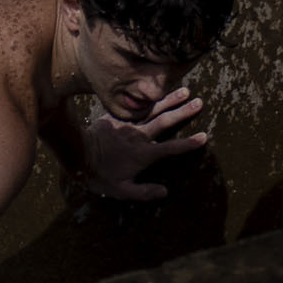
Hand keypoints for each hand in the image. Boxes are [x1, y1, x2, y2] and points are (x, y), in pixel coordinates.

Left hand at [79, 86, 207, 201]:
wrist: (78, 154)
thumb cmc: (100, 175)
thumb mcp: (121, 190)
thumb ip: (143, 192)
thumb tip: (165, 192)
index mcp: (143, 154)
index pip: (171, 149)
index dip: (188, 144)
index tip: (204, 137)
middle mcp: (140, 136)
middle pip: (166, 122)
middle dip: (184, 112)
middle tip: (199, 102)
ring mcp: (129, 124)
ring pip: (153, 109)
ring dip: (170, 99)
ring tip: (185, 90)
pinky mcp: (118, 117)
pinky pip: (135, 106)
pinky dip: (147, 98)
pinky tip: (155, 91)